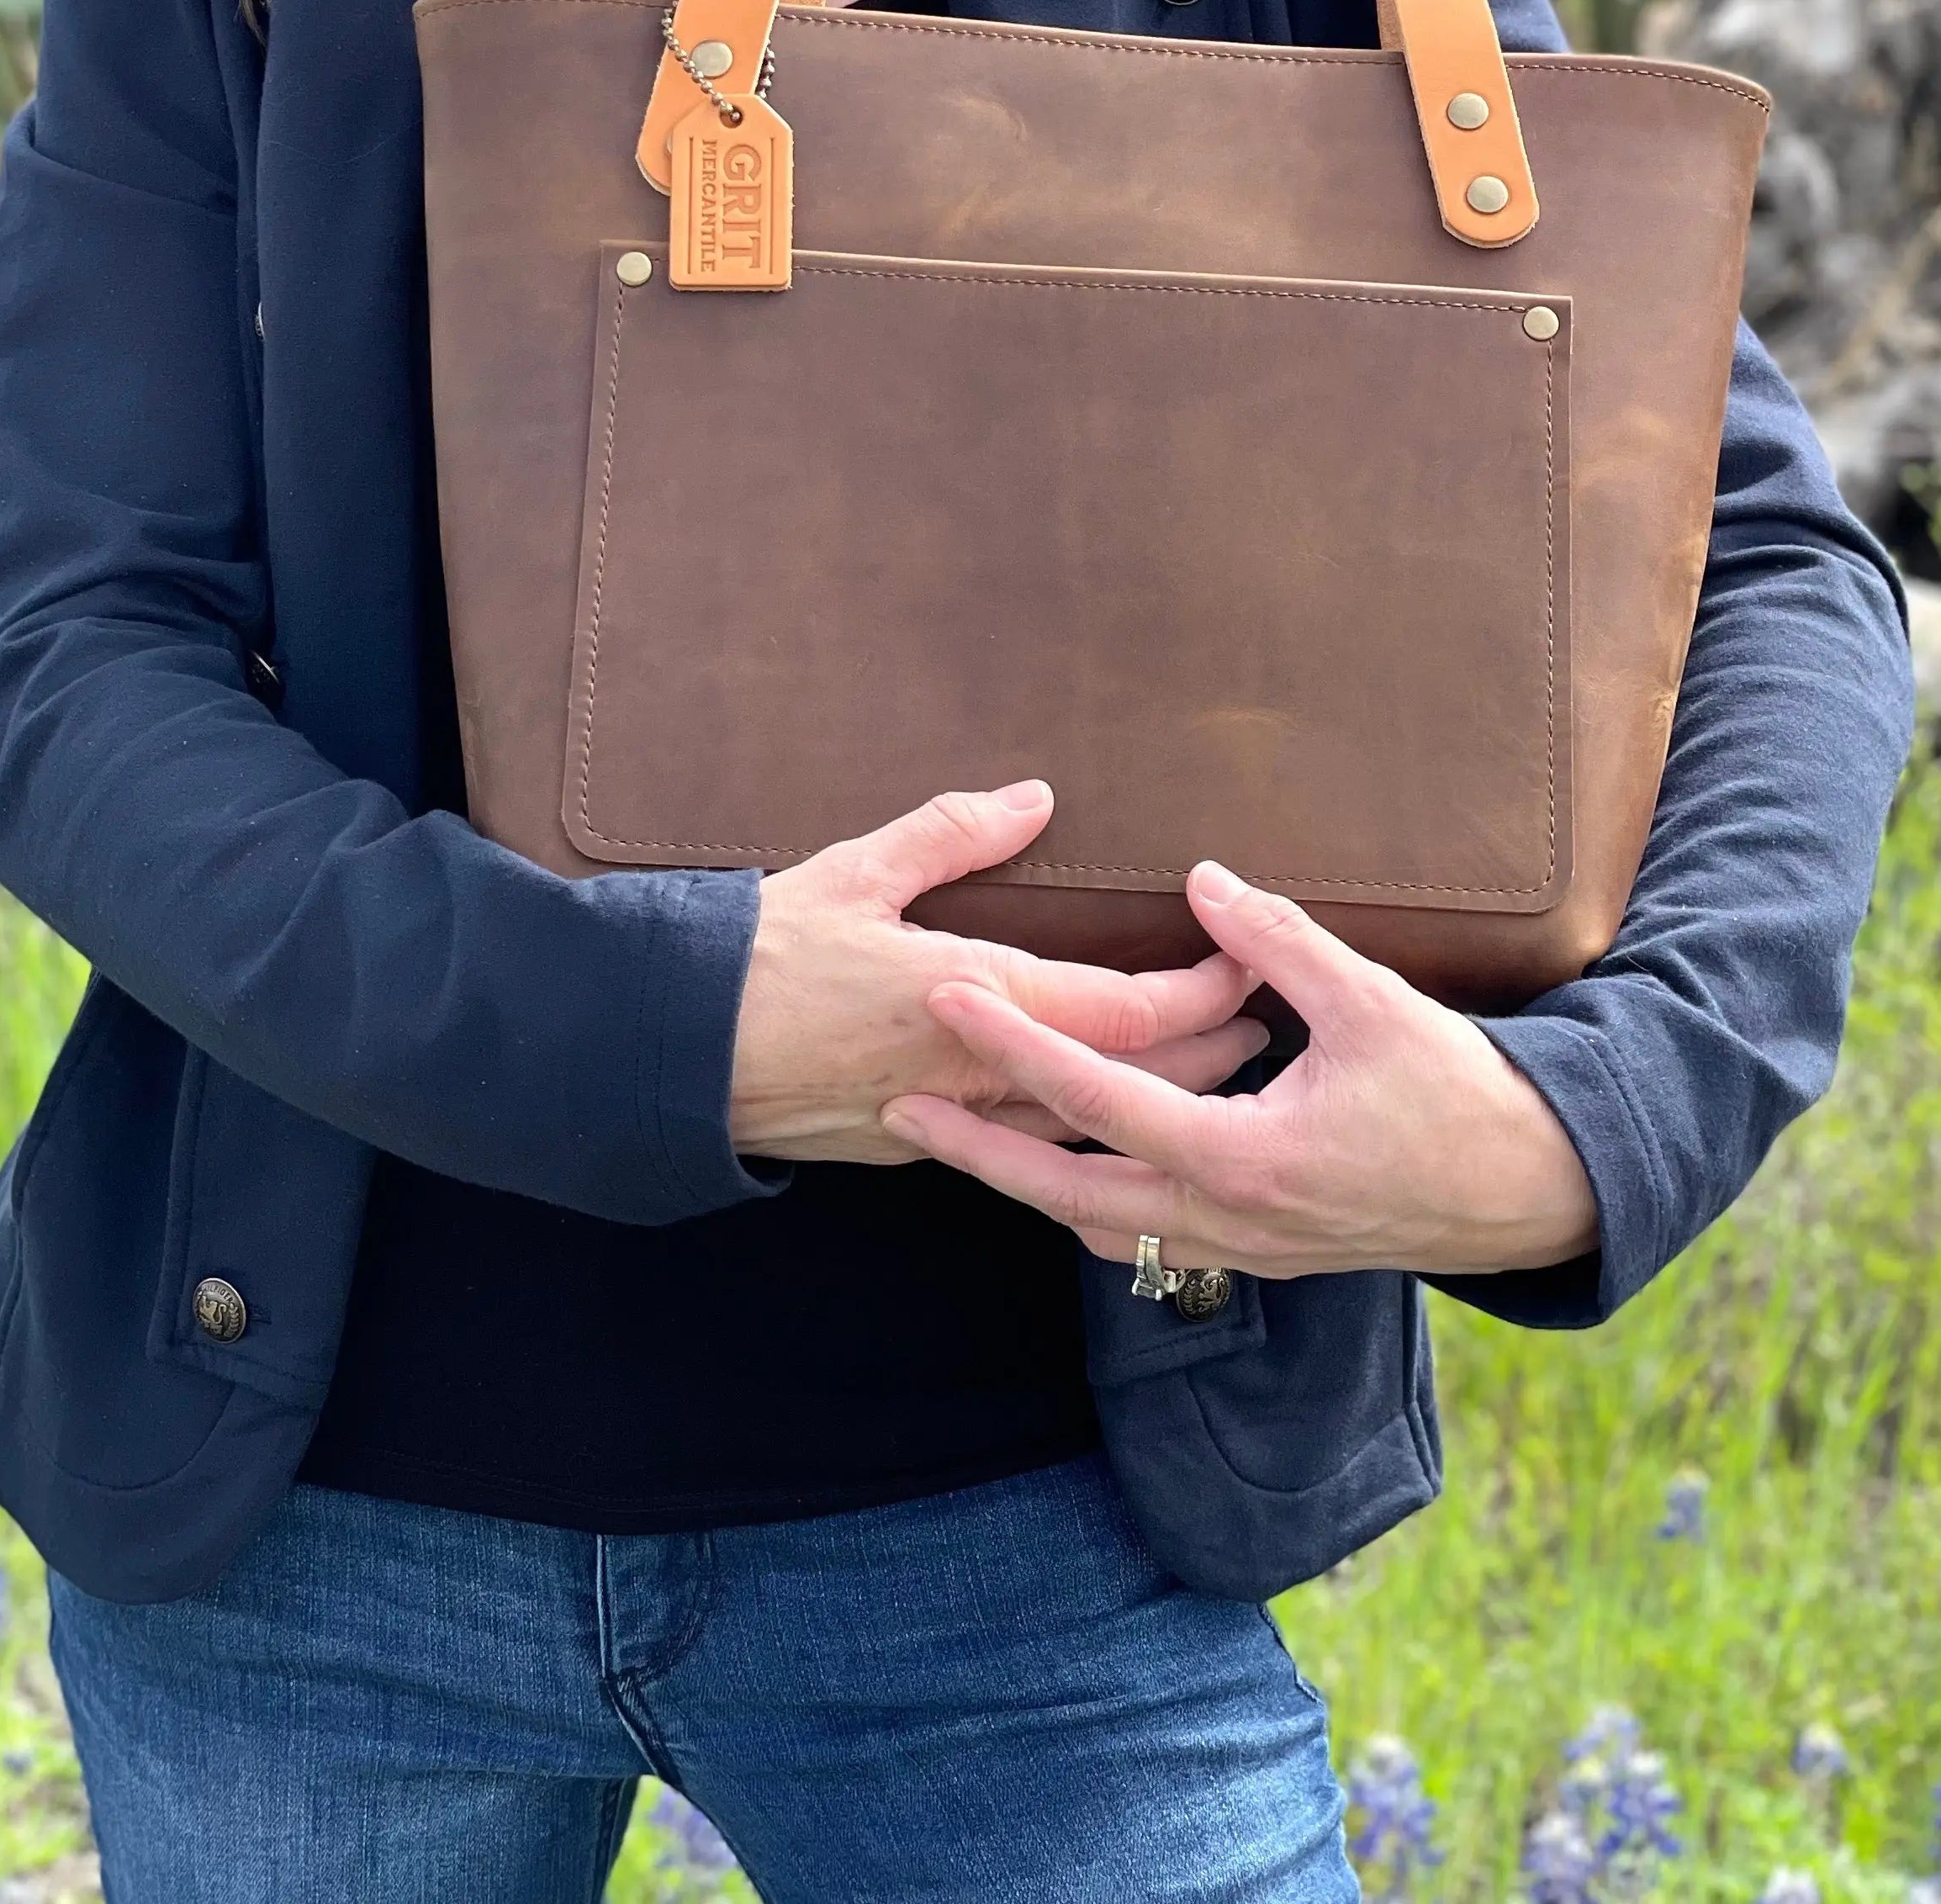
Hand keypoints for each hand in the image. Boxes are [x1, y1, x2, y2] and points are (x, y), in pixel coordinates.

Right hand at [729, 784, 1268, 1166]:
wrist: (680, 1055)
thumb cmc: (764, 956)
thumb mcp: (859, 869)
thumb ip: (952, 833)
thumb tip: (1034, 797)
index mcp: (979, 1001)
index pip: (1126, 1010)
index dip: (1199, 990)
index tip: (1245, 959)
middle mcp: (982, 1076)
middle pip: (1130, 1082)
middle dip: (1206, 1054)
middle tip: (1259, 1021)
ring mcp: (953, 1121)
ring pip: (1088, 1124)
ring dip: (1159, 1097)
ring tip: (1210, 1064)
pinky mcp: (921, 1143)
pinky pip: (1028, 1142)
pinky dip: (1085, 1122)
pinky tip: (1102, 1104)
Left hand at [880, 859, 1599, 1276]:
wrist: (1525, 1194)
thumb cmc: (1456, 1095)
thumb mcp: (1373, 1003)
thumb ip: (1280, 942)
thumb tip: (1202, 877)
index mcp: (1242, 1157)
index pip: (1096, 1098)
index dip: (1015, 1041)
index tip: (945, 995)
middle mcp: (1223, 1218)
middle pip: (1064, 1193)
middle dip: (976, 1150)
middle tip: (896, 1106)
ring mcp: (1237, 1247)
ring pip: (1098, 1226)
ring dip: (1024, 1184)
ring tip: (956, 1137)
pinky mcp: (1252, 1251)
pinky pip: (1141, 1236)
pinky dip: (1085, 1204)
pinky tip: (1060, 1167)